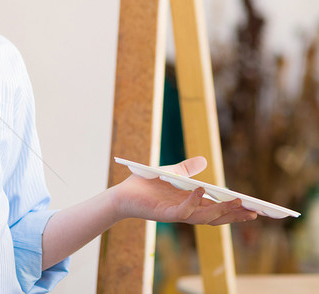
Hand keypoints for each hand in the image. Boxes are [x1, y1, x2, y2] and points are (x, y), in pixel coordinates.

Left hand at [112, 156, 257, 225]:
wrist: (122, 193)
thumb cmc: (145, 184)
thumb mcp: (170, 174)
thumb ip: (187, 170)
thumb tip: (204, 160)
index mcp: (191, 204)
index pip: (218, 209)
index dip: (236, 210)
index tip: (256, 208)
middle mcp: (187, 211)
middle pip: (216, 217)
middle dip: (236, 214)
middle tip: (256, 212)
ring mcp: (177, 214)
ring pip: (204, 218)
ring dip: (221, 211)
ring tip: (238, 202)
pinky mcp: (164, 214)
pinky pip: (183, 211)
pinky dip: (193, 202)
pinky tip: (201, 191)